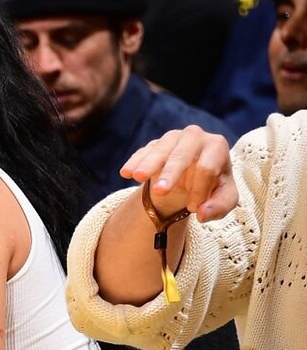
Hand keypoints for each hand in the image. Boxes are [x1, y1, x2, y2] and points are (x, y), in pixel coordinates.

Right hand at [121, 127, 237, 224]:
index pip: (207, 167)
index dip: (199, 189)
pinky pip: (144, 151)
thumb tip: (203, 214)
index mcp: (217, 146)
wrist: (194, 176)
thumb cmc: (212, 186)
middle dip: (171, 173)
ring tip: (137, 177)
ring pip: (160, 149)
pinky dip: (135, 162)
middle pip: (182, 154)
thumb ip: (219, 207)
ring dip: (148, 164)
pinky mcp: (154, 145)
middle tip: (161, 192)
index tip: (193, 209)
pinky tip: (126, 173)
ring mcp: (172, 138)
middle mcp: (195, 136)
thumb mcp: (223, 199)